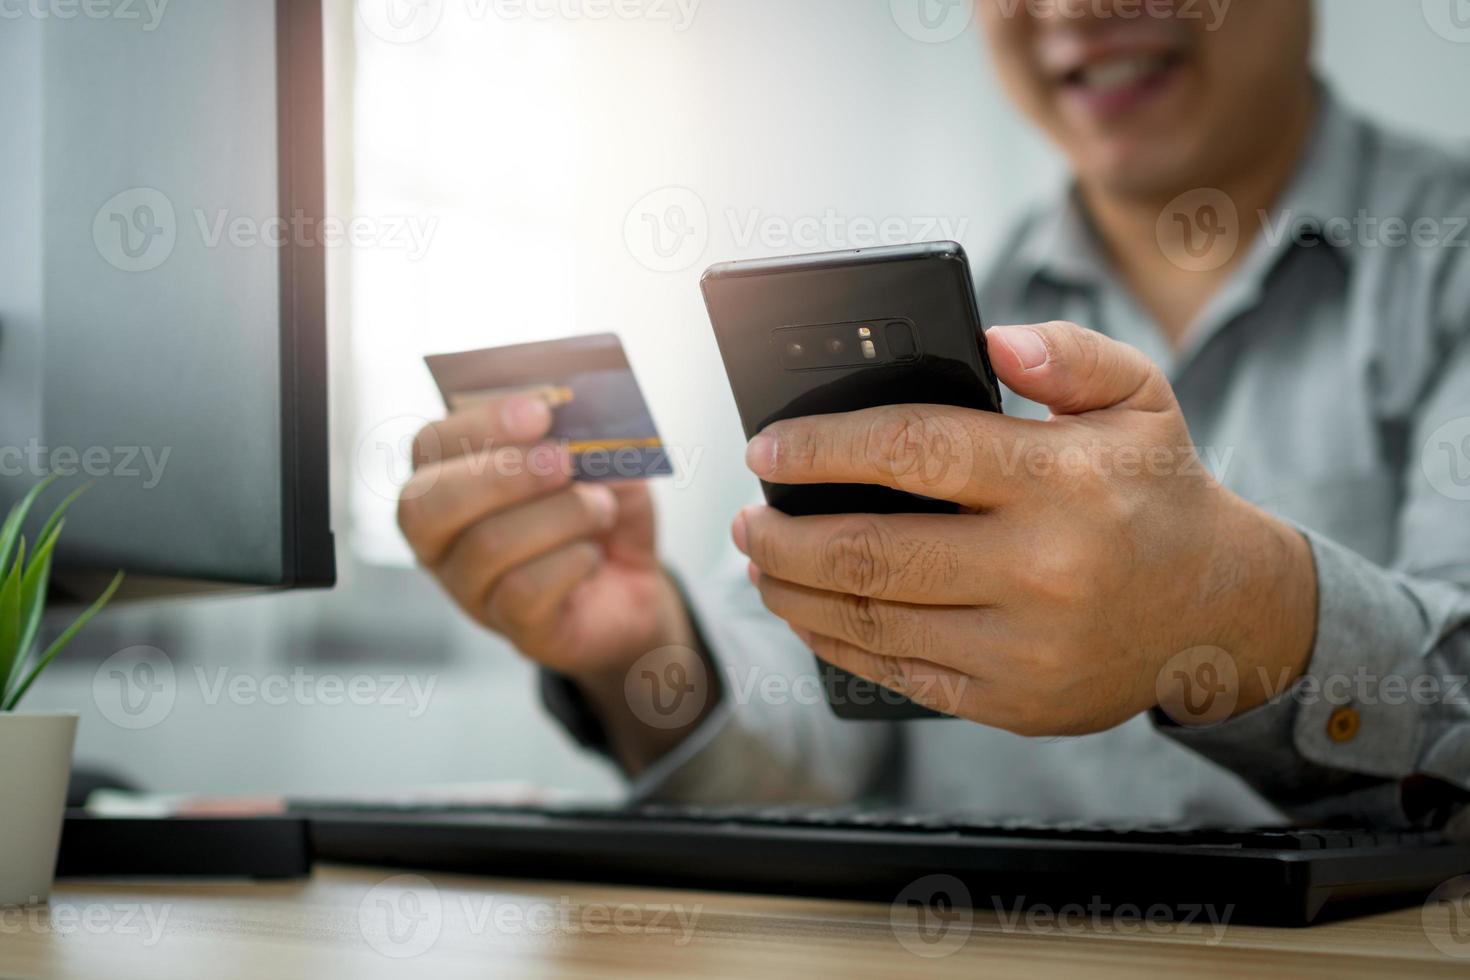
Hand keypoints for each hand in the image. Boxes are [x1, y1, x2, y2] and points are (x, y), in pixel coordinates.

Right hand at [398, 394, 687, 677]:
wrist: (634, 583)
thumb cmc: (600, 509)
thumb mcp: (600, 460)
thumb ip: (583, 435)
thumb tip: (577, 418)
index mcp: (450, 477)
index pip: (430, 445)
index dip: (480, 423)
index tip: (540, 411)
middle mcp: (441, 537)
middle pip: (427, 503)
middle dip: (503, 473)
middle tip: (565, 460)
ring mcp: (468, 588)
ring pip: (487, 545)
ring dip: (560, 516)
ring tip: (601, 508)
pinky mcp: (510, 626)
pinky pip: (523, 591)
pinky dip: (570, 562)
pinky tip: (592, 555)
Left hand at [733, 321, 1317, 734]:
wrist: (1219, 611)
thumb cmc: (1158, 492)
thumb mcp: (1138, 396)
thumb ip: (1067, 353)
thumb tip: (991, 339)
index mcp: (1060, 480)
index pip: (911, 452)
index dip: (821, 449)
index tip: (765, 448)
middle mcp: (1041, 568)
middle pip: (870, 550)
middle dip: (784, 532)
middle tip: (746, 514)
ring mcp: (1024, 646)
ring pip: (871, 618)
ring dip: (794, 589)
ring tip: (761, 560)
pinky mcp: (1013, 702)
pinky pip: (899, 672)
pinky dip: (836, 642)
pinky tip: (808, 613)